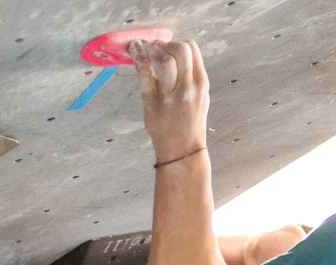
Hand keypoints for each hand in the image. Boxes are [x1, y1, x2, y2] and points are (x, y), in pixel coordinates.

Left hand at [130, 40, 209, 162]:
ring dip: (151, 49)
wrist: (183, 150)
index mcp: (201, 85)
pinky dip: (138, 57)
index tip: (168, 47)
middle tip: (156, 48)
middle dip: (165, 44)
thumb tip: (175, 53)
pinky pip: (144, 74)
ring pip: (162, 60)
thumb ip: (191, 76)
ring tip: (145, 49)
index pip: (192, 50)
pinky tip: (134, 50)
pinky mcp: (153, 103)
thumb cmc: (190, 123)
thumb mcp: (200, 97)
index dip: (178, 44)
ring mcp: (170, 96)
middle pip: (179, 50)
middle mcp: (188, 88)